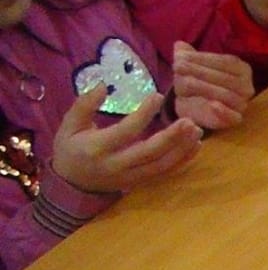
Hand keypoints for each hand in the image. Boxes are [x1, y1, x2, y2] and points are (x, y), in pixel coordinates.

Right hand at [50, 85, 202, 194]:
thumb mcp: (69, 125)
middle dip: (172, 137)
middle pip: (150, 153)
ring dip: (183, 149)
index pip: (126, 131)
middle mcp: (117, 165)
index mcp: (97, 148)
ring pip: (162, 165)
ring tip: (196, 130)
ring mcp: (131, 177)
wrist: (72, 184)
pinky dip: (183, 160)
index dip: (144, 114)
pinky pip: (166, 173)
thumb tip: (104, 85)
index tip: (158, 97)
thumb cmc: (70, 149)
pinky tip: (196, 145)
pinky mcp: (141, 183)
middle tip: (189, 120)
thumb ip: (84, 105)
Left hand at [171, 44, 254, 130]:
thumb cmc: (199, 81)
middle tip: (177, 67)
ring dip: (203, 87)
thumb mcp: (193, 65)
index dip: (201, 58)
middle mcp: (246, 86)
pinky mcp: (235, 119)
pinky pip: (234, 117)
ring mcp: (242, 103)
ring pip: (227, 95)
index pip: (224, 61)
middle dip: (199, 71)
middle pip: (225, 78)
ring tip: (183, 82)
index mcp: (241, 69)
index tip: (179, 57)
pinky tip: (213, 105)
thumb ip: (188, 56)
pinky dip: (224, 111)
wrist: (198, 105)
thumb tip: (179, 45)